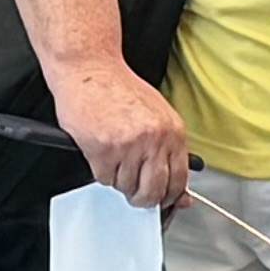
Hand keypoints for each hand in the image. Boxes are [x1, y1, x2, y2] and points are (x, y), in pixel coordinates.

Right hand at [48, 52, 192, 214]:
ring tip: (115, 157)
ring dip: (118, 180)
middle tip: (136, 193)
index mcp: (172, 131)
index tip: (162, 201)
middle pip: (153, 192)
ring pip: (126, 187)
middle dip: (143, 199)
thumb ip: (168, 152)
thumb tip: (179, 192)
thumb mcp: (156, 115)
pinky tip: (101, 151)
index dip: (169, 197)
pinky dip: (101, 172)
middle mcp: (153, 139)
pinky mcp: (102, 150)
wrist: (90, 69)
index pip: (179, 180)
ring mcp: (128, 146)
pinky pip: (104, 179)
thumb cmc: (119, 89)